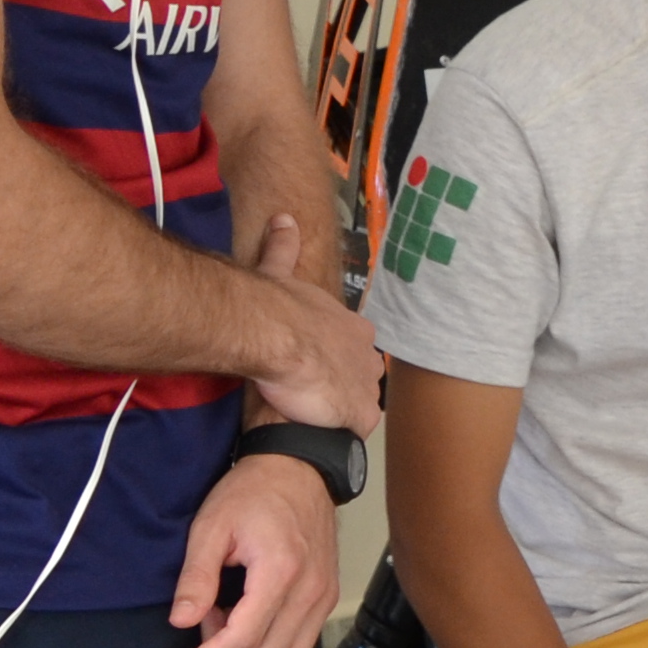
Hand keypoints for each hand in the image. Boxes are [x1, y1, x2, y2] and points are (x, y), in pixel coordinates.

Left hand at [165, 448, 338, 647]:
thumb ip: (196, 577)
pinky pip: (301, 645)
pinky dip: (271, 644)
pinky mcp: (327, 596)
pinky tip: (252, 615)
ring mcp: (324, 595)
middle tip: (206, 616)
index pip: (241, 640)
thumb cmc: (252, 492)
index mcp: (279, 571)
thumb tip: (180, 621)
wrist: (298, 468)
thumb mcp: (211, 526)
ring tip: (229, 618)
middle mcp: (310, 590)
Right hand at [242, 216, 382, 435]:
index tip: (317, 359)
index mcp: (354, 328)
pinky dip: (346, 429)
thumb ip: (284, 250)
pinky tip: (326, 429)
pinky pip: (360, 425)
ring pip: (363, 399)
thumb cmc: (278, 309)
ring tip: (318, 414)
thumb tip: (283, 218)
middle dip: (345, 380)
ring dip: (344, 405)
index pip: (354, 344)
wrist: (278, 338)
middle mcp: (369, 355)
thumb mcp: (281, 273)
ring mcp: (368, 386)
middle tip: (316, 388)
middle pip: (364, 372)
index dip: (334, 353)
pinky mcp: (361, 414)